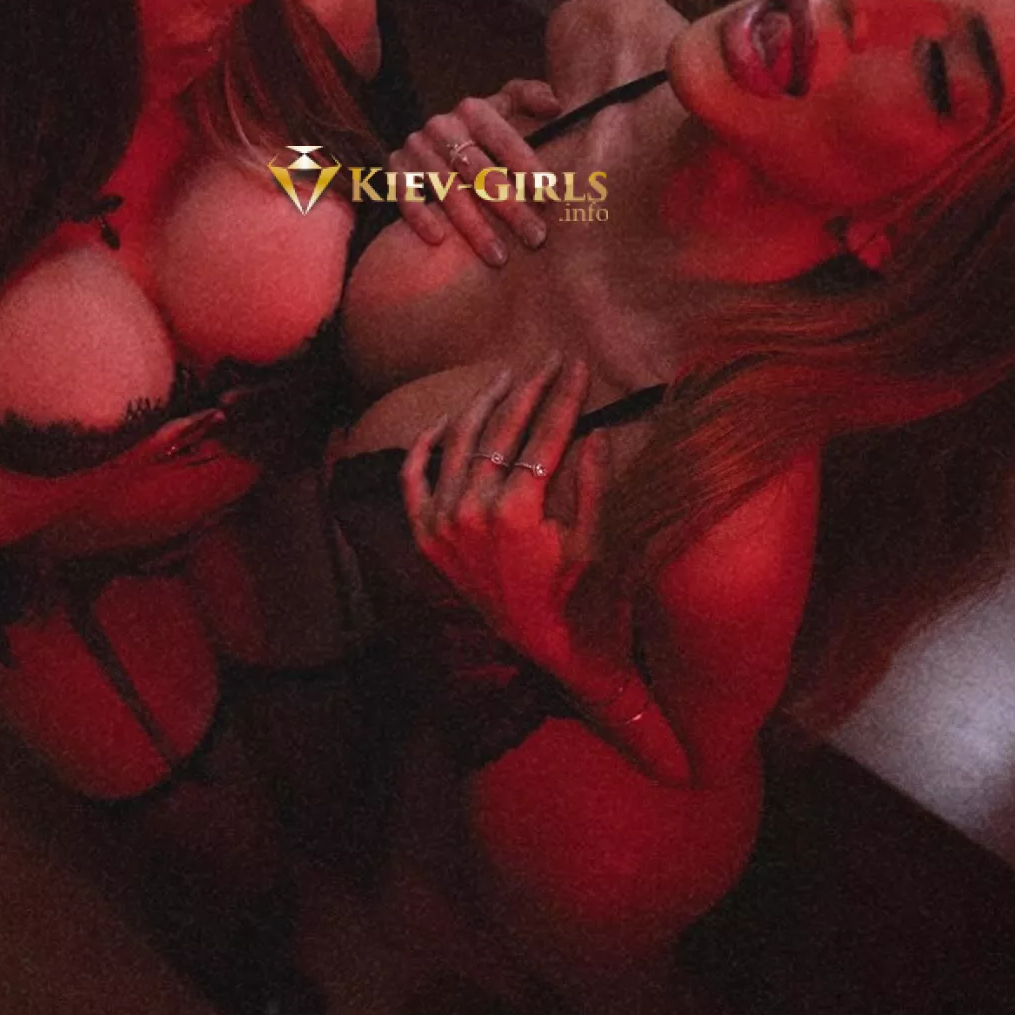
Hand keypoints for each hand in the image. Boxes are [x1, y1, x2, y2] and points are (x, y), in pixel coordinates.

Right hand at [387, 79, 561, 264]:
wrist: (434, 138)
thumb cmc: (485, 128)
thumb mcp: (507, 104)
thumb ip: (532, 96)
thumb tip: (555, 106)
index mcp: (473, 110)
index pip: (504, 139)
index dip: (527, 167)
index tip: (550, 195)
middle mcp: (443, 126)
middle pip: (480, 172)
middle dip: (510, 208)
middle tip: (536, 237)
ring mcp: (417, 148)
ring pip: (448, 191)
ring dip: (474, 227)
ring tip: (499, 257)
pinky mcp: (395, 168)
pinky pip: (405, 195)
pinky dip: (419, 216)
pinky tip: (440, 240)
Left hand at [400, 354, 609, 673]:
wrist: (554, 653)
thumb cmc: (588, 600)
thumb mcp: (599, 540)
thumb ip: (594, 482)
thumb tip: (596, 432)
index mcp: (515, 510)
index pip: (543, 434)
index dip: (563, 395)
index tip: (575, 365)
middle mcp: (470, 512)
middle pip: (499, 431)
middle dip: (528, 391)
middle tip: (547, 361)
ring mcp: (442, 526)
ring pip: (458, 445)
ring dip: (480, 406)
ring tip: (504, 378)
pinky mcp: (428, 541)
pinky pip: (414, 483)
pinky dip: (424, 449)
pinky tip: (444, 422)